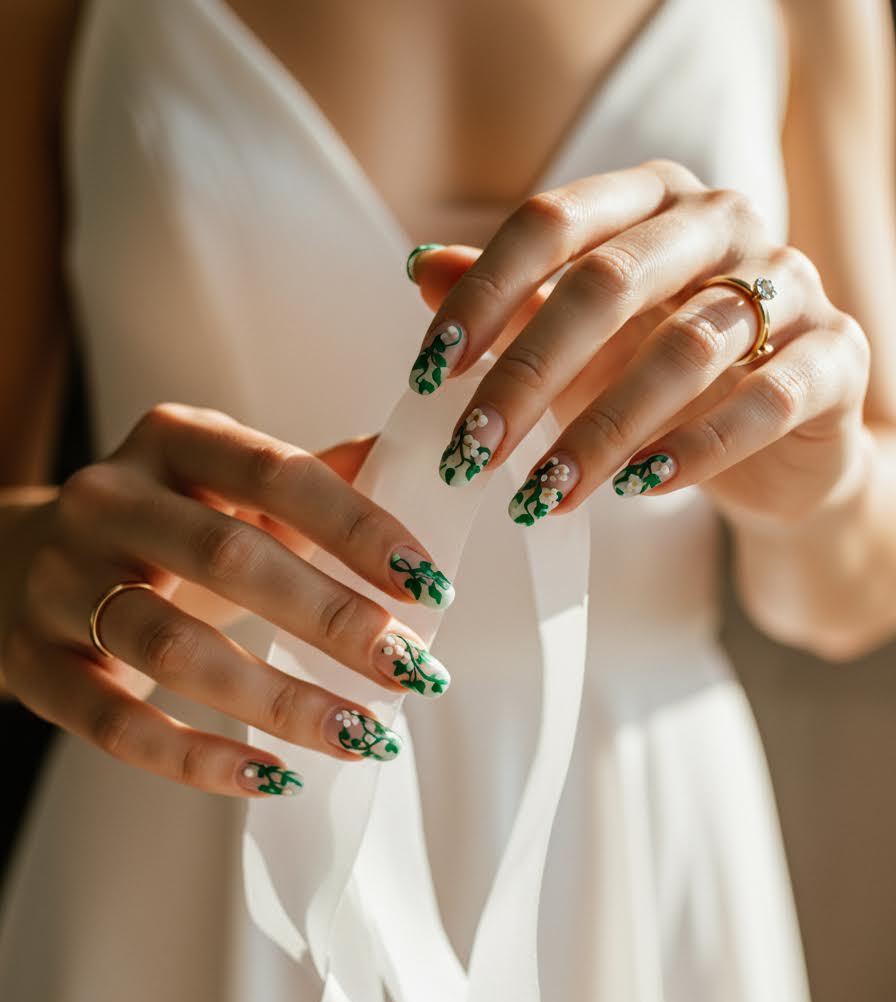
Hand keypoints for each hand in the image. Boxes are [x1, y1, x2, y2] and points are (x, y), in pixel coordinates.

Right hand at [0, 405, 453, 795]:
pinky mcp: (35, 666)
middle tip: (411, 671)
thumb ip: (312, 481)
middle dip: (333, 620)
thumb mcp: (225, 489)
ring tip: (362, 736)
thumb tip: (409, 464)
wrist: (17, 563)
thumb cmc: (159, 529)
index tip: (429, 585)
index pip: (277, 473)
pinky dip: (198, 759)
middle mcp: (107, 500)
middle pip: (229, 559)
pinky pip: (117, 723)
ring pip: (174, 649)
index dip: (358, 530)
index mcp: (171, 439)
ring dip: (280, 701)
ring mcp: (60, 584)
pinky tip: (271, 778)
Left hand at [407, 158, 870, 527]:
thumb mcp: (577, 342)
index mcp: (652, 200)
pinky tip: (640, 489)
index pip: (552, 222)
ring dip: (602, 431)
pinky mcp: (836, 358)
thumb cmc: (660, 378)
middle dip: (529, 373)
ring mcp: (791, 284)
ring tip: (542, 494)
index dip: (484, 294)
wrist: (776, 440)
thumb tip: (419, 269)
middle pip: (610, 281)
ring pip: (685, 349)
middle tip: (471, 451)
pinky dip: (695, 449)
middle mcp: (724, 223)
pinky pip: (766, 400)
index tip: (429, 371)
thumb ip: (511, 303)